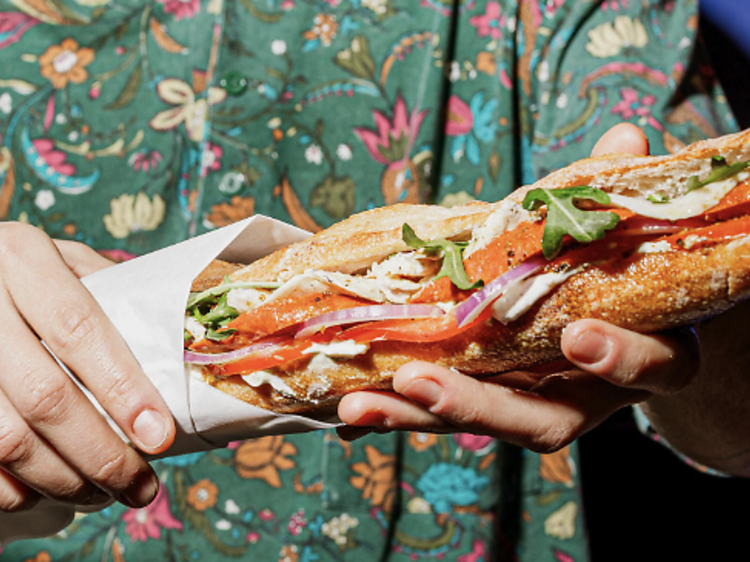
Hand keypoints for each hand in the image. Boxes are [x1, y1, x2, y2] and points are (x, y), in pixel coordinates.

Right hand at [0, 226, 174, 510]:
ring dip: (62, 480)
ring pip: (6, 438)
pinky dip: (13, 489)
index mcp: (21, 258)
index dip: (122, 389)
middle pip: (44, 396)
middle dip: (101, 454)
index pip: (78, 330)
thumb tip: (179, 352)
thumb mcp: (67, 262)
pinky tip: (49, 492)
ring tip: (104, 495)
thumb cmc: (27, 272)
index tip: (159, 436)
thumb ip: (111, 296)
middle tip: (141, 486)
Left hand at [338, 124, 700, 451]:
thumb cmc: (622, 273)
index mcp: (644, 355)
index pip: (648, 368)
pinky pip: (443, 414)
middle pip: (540, 421)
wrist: (617, 321)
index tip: (578, 339)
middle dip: (477, 404)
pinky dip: (398, 410)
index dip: (620, 358)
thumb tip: (625, 139)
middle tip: (416, 382)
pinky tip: (350, 408)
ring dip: (415, 415)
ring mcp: (531, 403)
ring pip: (478, 422)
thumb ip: (620, 198)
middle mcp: (586, 394)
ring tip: (356, 404)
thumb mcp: (628, 238)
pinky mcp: (490, 399)